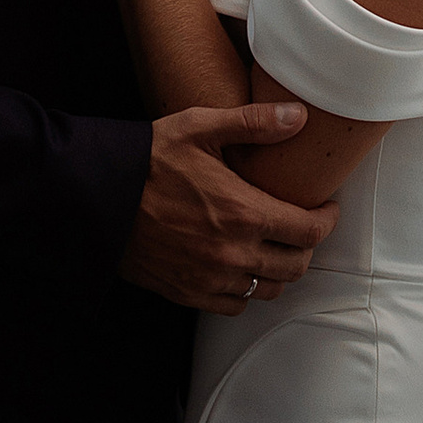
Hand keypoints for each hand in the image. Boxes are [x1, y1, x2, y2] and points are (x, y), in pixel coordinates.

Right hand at [119, 102, 339, 314]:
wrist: (95, 197)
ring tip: (275, 249)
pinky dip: (245, 291)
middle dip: (306, 246)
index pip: (309, 232)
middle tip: (302, 227)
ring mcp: (209, 278)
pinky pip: (234, 305)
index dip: (327, 220)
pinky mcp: (187, 293)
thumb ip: (253, 123)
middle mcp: (232, 253)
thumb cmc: (146, 160)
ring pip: (267, 290)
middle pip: (295, 266)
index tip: (326, 209)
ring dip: (279, 271)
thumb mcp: (199, 128)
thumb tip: (298, 117)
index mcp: (244, 213)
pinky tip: (240, 269)